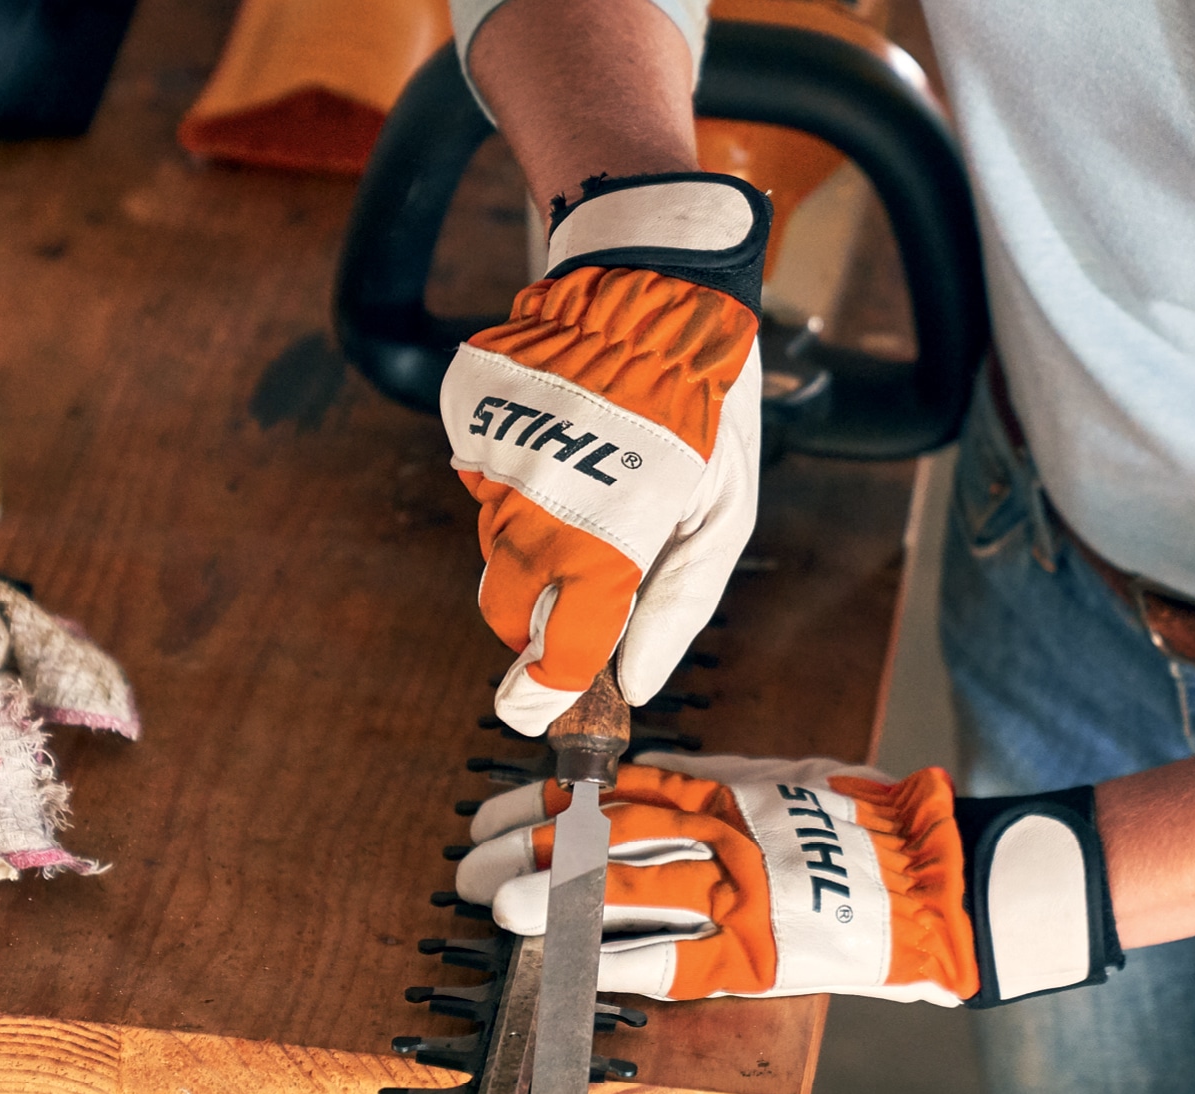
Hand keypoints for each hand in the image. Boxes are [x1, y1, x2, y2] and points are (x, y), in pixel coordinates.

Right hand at [444, 173, 767, 734]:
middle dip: (532, 617)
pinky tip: (564, 440)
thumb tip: (638, 684)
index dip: (545, 690)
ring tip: (592, 481)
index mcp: (605, 543)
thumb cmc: (703, 408)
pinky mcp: (471, 425)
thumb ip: (677, 607)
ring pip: (492, 545)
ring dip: (532, 539)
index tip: (538, 707)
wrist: (652, 285)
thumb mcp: (723, 515)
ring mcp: (494, 466)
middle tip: (581, 584)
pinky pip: (479, 481)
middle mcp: (535, 513)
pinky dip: (513, 479)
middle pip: (505, 609)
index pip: (557, 651)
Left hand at [455, 754, 1124, 1003]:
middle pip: (601, 838)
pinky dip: (613, 962)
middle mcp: (723, 836)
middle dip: (527, 851)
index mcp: (724, 791)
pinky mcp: (758, 956)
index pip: (611, 791)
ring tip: (492, 906)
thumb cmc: (860, 825)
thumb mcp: (779, 779)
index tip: (492, 808)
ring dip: (550, 901)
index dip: (545, 803)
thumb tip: (634, 783)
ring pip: (623, 894)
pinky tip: (562, 963)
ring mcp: (740, 896)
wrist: (941, 878)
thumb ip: (709, 785)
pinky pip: (672, 961)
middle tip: (469, 864)